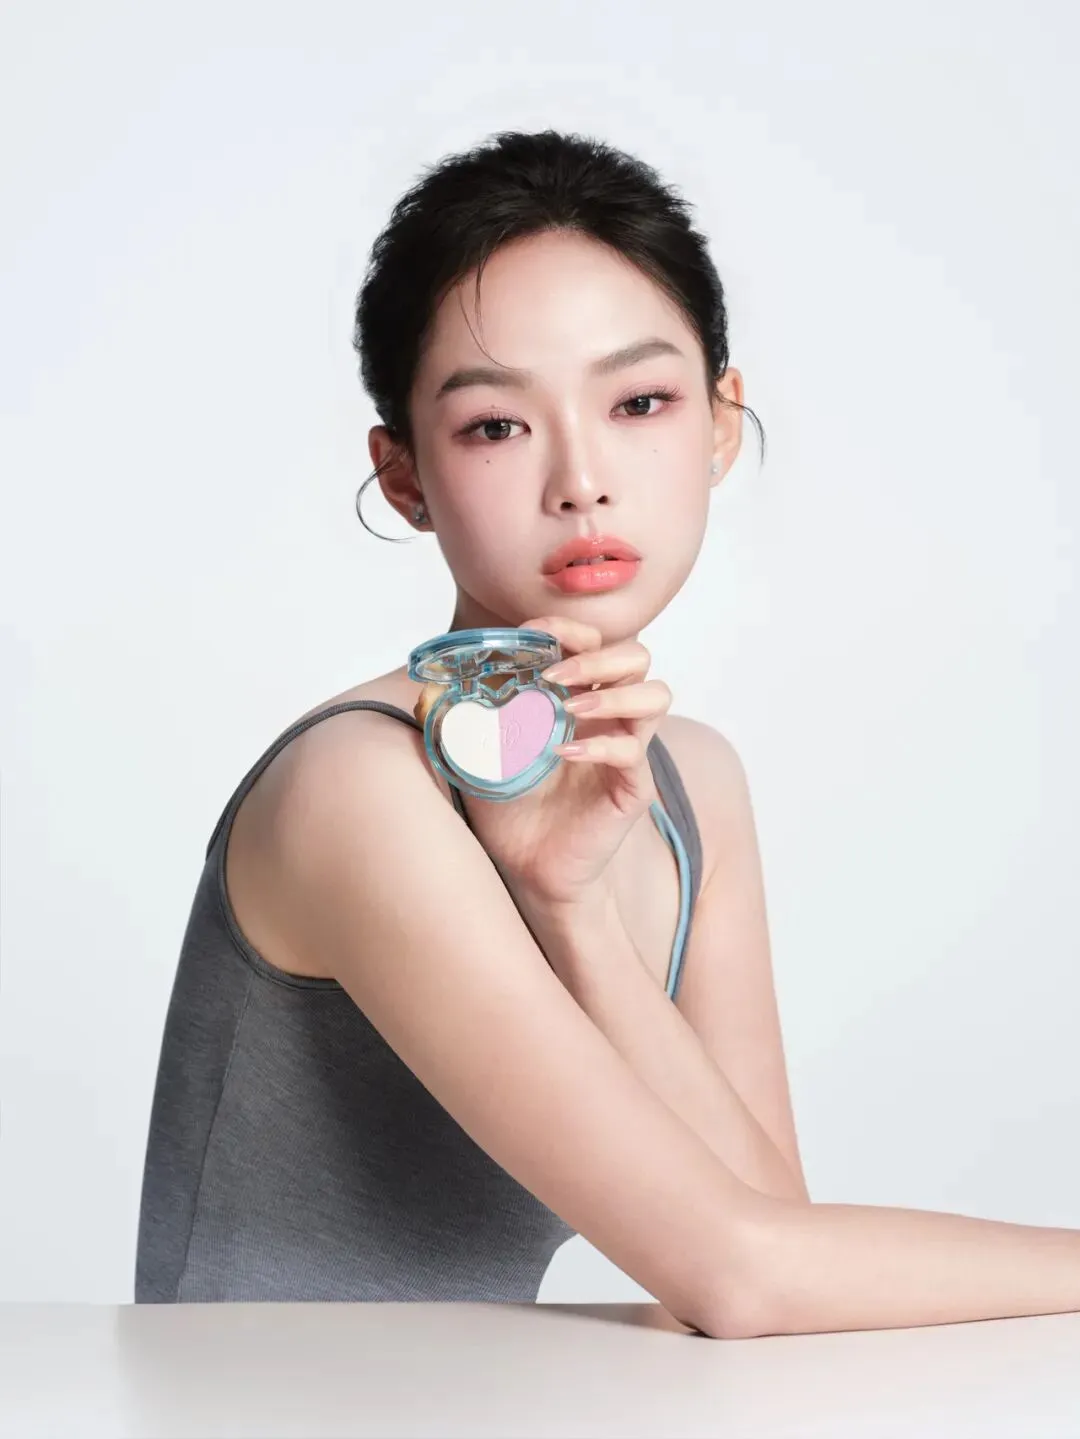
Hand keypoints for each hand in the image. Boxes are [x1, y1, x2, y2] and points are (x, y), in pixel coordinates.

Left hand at [417, 616, 672, 923]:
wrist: (526, 867)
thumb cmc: (511, 807)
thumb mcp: (479, 751)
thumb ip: (466, 717)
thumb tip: (429, 686)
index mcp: (578, 697)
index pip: (596, 641)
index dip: (569, 627)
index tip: (533, 634)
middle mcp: (609, 717)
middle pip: (636, 658)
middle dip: (597, 656)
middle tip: (554, 675)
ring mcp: (625, 750)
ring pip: (655, 695)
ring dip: (610, 694)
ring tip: (569, 709)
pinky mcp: (632, 787)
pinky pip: (632, 752)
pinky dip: (598, 747)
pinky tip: (561, 753)